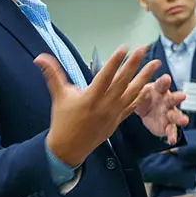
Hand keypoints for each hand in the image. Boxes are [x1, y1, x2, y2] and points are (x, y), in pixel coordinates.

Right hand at [37, 46, 161, 167]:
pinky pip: (132, 107)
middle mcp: (104, 106)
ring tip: (155, 64)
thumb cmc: (63, 121)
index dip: (115, 62)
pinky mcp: (118, 121)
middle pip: (122, 82)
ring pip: (132, 93)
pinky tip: (151, 86)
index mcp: (89, 98)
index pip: (105, 76)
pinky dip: (142, 96)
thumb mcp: (58, 96)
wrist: (68, 148)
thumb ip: (52, 75)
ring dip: (145, 77)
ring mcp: (113, 114)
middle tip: (144, 49)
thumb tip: (39, 57)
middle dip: (134, 64)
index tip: (125, 48)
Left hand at [133, 74, 188, 143]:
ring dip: (180, 118)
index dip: (164, 81)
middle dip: (178, 97)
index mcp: (159, 90)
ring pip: (176, 115)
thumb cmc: (143, 96)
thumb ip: (132, 85)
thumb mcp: (137, 90)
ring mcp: (169, 113)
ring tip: (184, 121)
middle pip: (173, 98)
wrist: (145, 110)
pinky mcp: (168, 126)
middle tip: (182, 96)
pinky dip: (172, 135)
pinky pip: (171, 131)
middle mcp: (167, 100)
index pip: (161, 84)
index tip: (166, 78)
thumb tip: (120, 77)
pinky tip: (172, 140)